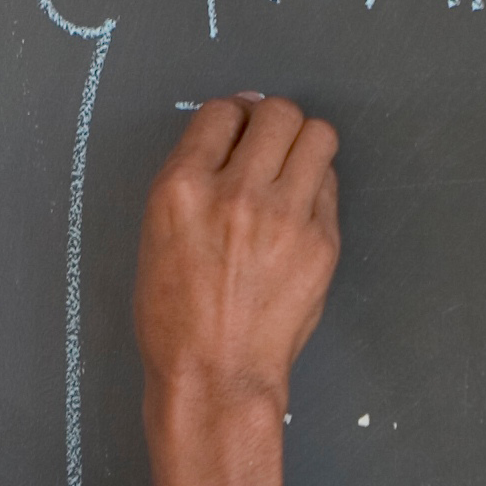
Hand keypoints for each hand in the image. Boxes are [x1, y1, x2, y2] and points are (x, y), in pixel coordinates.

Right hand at [135, 94, 340, 409]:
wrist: (215, 374)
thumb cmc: (175, 316)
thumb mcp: (157, 234)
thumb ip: (194, 180)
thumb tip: (231, 134)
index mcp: (181, 188)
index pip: (221, 111)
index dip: (232, 116)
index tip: (237, 131)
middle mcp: (234, 193)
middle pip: (276, 112)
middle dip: (272, 122)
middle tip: (267, 146)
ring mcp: (284, 216)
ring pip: (317, 134)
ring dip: (304, 142)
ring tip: (291, 168)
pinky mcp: (321, 240)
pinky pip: (329, 182)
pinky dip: (315, 186)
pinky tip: (298, 210)